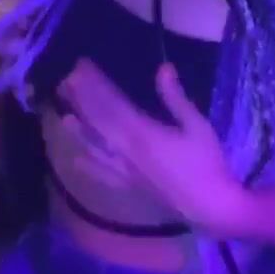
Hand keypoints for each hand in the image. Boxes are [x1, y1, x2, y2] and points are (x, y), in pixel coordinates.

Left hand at [58, 60, 250, 235]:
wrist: (210, 205)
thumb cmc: (207, 162)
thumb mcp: (196, 125)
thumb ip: (176, 97)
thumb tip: (163, 68)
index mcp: (142, 132)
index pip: (111, 103)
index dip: (94, 85)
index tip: (80, 67)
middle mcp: (126, 150)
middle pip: (98, 121)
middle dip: (82, 100)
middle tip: (66, 83)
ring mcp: (126, 170)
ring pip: (96, 147)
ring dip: (80, 131)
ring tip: (64, 117)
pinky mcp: (130, 186)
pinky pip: (104, 175)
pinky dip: (90, 167)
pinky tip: (78, 160)